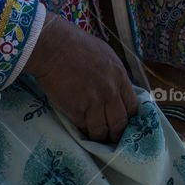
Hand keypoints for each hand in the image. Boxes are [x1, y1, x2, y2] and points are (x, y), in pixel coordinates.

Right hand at [24, 13, 138, 142]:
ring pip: (102, 130)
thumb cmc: (75, 45)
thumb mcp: (105, 55)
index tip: (124, 124)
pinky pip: (84, 127)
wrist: (52, 46)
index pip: (132, 106)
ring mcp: (94, 102)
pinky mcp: (76, 109)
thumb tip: (117, 90)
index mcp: (120, 76)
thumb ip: (113, 75)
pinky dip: (83, 131)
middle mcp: (110, 91)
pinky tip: (81, 131)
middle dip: (117, 134)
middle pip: (120, 122)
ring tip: (96, 139)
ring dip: (99, 137)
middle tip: (112, 139)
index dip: (128, 118)